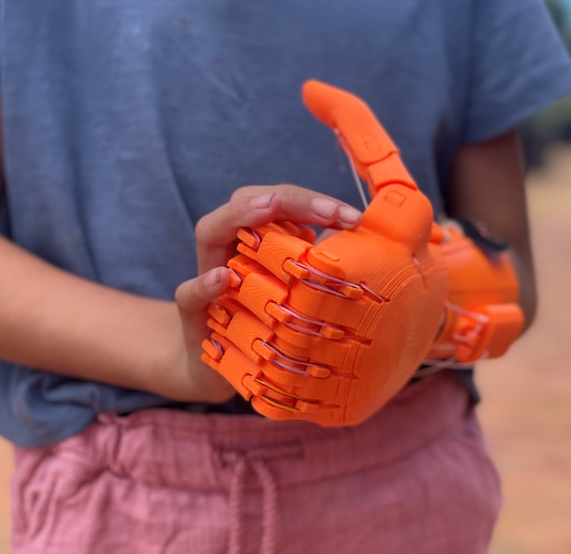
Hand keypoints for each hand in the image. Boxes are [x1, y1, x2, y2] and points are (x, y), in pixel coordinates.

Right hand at [166, 185, 362, 401]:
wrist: (216, 371)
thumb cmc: (266, 326)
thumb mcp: (300, 296)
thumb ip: (325, 272)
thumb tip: (381, 257)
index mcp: (260, 240)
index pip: (284, 204)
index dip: (316, 203)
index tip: (353, 217)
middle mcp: (230, 249)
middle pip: (247, 202)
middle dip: (290, 199)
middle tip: (329, 211)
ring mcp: (207, 277)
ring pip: (211, 230)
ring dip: (242, 215)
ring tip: (269, 207)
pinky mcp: (193, 315)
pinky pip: (189, 293)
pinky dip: (204, 284)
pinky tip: (223, 279)